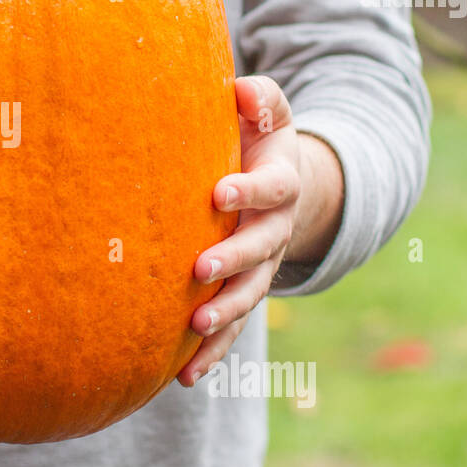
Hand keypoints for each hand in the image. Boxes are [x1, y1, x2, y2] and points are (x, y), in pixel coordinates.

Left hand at [176, 75, 342, 386]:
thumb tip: (240, 89)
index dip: (249, 190)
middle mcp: (274, 232)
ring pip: (247, 297)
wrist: (282, 189)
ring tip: (195, 327)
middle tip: (199, 268)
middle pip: (258, 251)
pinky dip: (210, 355)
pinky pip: (231, 330)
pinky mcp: (242, 296)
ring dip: (224, 315)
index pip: (271, 189)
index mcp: (281, 185)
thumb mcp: (268, 113)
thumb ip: (259, 99)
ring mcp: (261, 269)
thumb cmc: (259, 142)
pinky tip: (184, 378)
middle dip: (231, 261)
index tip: (218, 192)